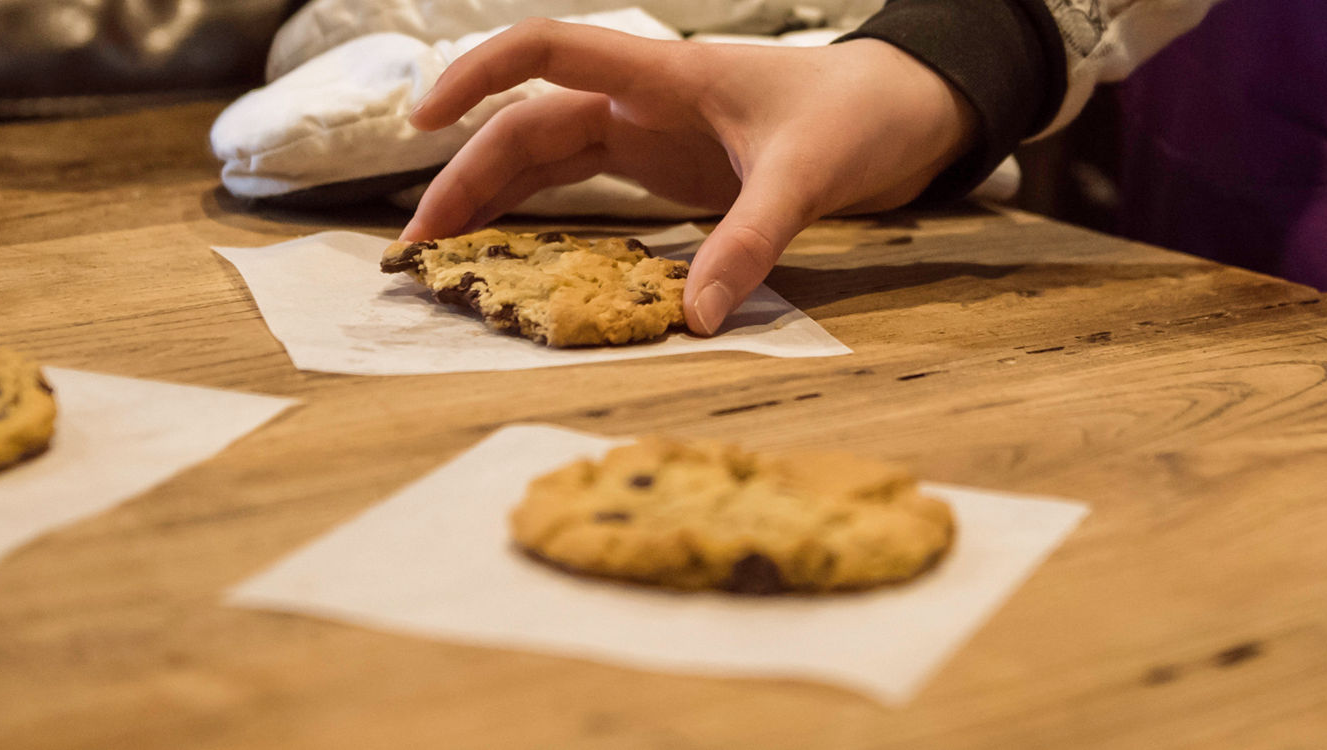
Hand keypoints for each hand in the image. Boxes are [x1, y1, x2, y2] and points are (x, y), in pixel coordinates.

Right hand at [401, 20, 977, 334]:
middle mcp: (642, 99)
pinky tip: (504, 254)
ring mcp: (649, 133)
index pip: (547, 52)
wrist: (906, 111)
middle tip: (420, 251)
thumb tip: (697, 317)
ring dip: (491, 201)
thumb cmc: (860, 118)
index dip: (478, 76)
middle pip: (528, 126)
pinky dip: (538, 216)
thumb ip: (751, 242)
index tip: (424, 120)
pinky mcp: (664, 168)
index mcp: (663, 76)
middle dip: (468, 180)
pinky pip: (581, 188)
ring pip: (545, 157)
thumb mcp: (809, 178)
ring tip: (440, 259)